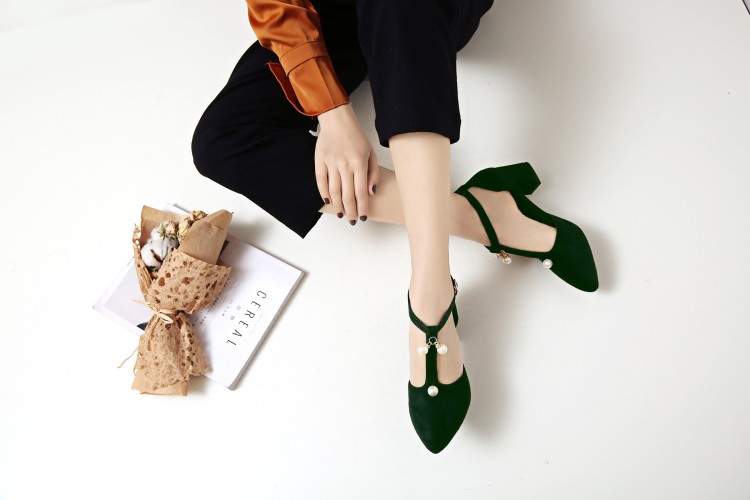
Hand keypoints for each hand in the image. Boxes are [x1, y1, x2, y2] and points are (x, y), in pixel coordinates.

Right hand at [315, 104, 377, 222]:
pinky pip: (321, 181)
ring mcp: (331, 162)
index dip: (362, 207)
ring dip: (338, 205)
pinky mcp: (320, 160)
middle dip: (350, 211)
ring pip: (334, 191)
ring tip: (341, 214)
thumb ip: (373, 173)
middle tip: (351, 220)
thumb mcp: (371, 153)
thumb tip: (371, 192)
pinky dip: (324, 193)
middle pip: (347, 194)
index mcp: (359, 163)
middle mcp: (345, 165)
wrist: (338, 120)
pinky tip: (328, 201)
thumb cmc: (356, 136)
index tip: (362, 217)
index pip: (361, 192)